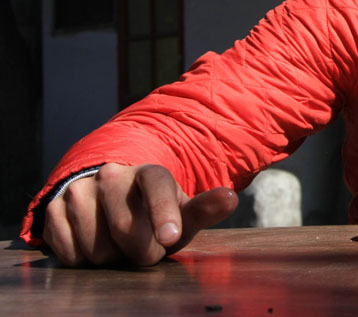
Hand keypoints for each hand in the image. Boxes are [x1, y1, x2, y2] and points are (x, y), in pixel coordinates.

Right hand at [43, 163, 237, 266]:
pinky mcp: (53, 209)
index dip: (162, 213)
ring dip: (111, 257)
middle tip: (146, 246)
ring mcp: (79, 190)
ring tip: (118, 242)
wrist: (110, 202)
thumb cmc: (155, 213)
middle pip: (126, 230)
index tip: (170, 237)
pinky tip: (94, 242)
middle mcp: (111, 175)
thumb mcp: (183, 212)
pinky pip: (70, 254)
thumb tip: (229, 198)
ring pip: (96, 248)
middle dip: (140, 250)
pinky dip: (84, 259)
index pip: (156, 186)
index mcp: (149, 172)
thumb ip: (205, 209)